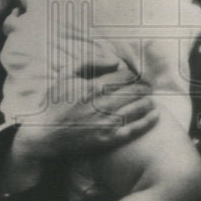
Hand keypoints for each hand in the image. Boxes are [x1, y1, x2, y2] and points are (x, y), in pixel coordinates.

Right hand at [10, 64, 157, 160]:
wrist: (44, 135)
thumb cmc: (54, 103)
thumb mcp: (66, 75)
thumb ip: (90, 62)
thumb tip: (115, 61)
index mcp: (93, 86)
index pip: (125, 76)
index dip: (132, 74)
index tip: (134, 76)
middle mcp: (101, 104)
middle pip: (135, 90)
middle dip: (144, 86)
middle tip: (148, 86)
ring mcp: (105, 123)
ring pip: (137, 108)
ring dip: (148, 101)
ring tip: (151, 99)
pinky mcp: (107, 139)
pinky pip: (133, 129)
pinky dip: (147, 121)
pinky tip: (156, 115)